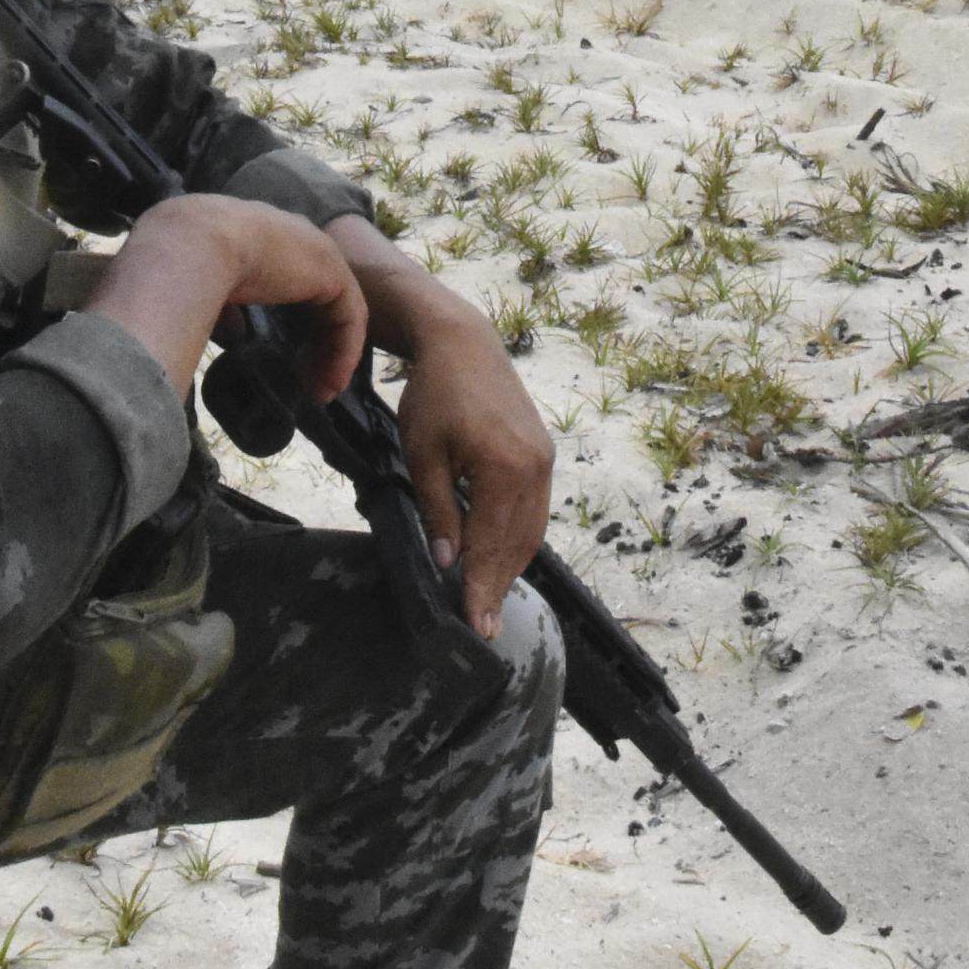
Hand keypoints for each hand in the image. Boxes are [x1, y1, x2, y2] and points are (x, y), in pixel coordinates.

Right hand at [85, 195, 364, 405]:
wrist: (189, 246)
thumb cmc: (176, 266)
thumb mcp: (197, 287)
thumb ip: (219, 308)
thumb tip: (227, 336)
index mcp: (258, 234)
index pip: (285, 276)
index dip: (288, 321)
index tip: (281, 360)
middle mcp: (290, 235)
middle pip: (317, 292)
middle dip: (317, 339)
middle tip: (308, 381)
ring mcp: (314, 249)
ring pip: (336, 306)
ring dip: (333, 351)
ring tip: (321, 391)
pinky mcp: (330, 270)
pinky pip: (349, 315)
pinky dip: (345, 350)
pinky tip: (331, 381)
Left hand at [334, 220, 554, 641]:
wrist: (463, 343)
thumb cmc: (434, 395)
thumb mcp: (423, 454)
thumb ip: (439, 511)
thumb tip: (448, 563)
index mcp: (504, 468)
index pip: (491, 544)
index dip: (481, 588)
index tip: (475, 625)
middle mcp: (535, 467)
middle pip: (519, 544)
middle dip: (499, 586)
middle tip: (483, 625)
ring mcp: (545, 460)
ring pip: (532, 530)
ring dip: (511, 566)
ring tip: (490, 598)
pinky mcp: (544, 453)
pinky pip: (535, 509)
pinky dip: (519, 538)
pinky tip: (501, 555)